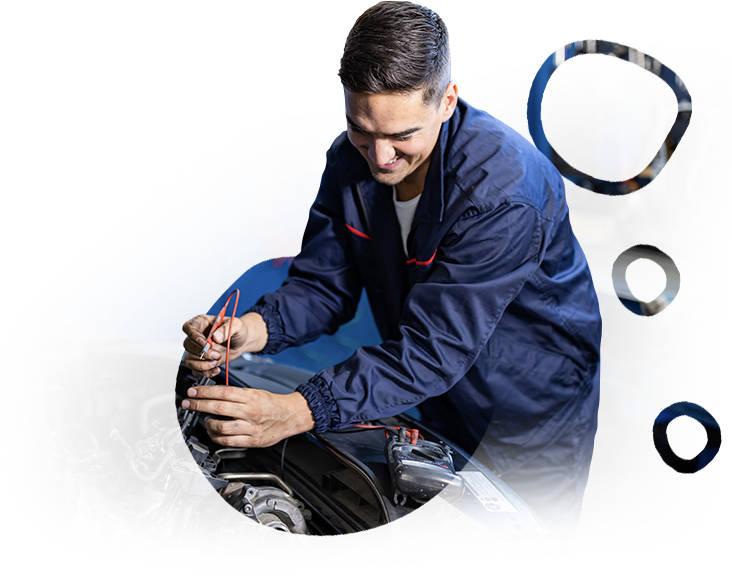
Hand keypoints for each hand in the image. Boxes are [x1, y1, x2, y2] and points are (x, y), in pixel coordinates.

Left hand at [181, 385, 315, 446]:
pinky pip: (229, 441)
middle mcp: (250, 411)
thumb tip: (213, 394)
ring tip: (204, 420)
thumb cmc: (272, 404)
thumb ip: (236, 394)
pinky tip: (213, 432)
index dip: (204, 392)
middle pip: (219, 408)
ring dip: (208, 424)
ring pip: (222, 427)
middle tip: (187, 404)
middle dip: (199, 405)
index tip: (192, 393)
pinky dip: (217, 437)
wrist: (290, 416)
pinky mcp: (252, 440)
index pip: (222, 392)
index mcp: (251, 396)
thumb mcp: (255, 392)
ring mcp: (251, 427)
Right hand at [182, 312, 267, 377]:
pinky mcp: (201, 362)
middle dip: (202, 353)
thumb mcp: (236, 325)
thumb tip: (215, 337)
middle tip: (216, 354)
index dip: (193, 335)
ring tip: (216, 363)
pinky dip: (205, 373)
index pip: (188, 327)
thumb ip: (226, 329)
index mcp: (201, 323)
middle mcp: (196, 337)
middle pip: (188, 345)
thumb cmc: (237, 330)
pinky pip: (196, 370)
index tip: (205, 342)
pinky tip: (216, 369)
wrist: (242, 342)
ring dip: (201, 365)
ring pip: (188, 360)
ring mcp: (197, 350)